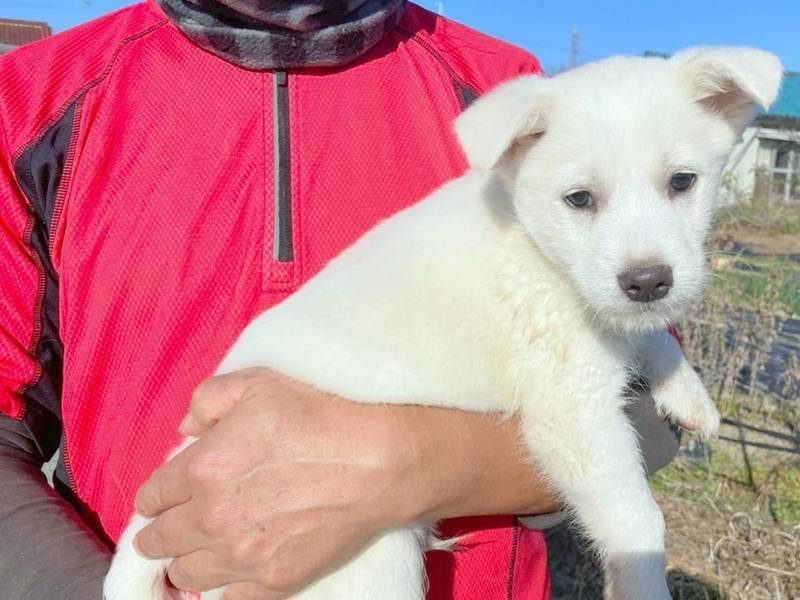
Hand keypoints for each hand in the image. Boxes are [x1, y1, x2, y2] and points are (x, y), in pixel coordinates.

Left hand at [134, 368, 557, 598]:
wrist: (377, 462)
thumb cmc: (320, 416)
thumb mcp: (259, 384)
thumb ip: (208, 400)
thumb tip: (186, 428)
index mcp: (200, 470)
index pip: (151, 497)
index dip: (155, 495)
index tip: (163, 496)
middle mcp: (211, 519)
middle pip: (159, 541)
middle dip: (158, 533)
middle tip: (168, 528)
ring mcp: (242, 556)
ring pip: (186, 575)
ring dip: (185, 562)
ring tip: (197, 552)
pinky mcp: (274, 581)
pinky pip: (227, 599)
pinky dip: (223, 586)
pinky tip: (231, 571)